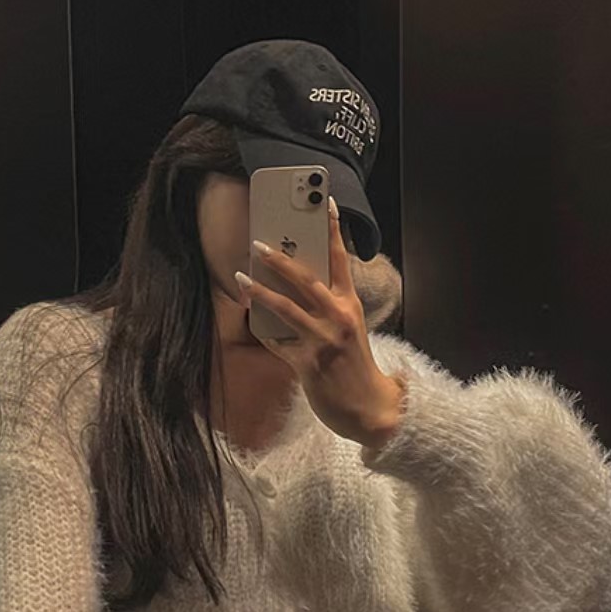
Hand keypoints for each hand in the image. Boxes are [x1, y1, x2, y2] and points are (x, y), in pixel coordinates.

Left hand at [234, 197, 407, 447]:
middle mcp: (338, 318)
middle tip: (258, 244)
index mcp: (350, 305)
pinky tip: (249, 320)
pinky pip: (276, 342)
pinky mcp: (308, 364)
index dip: (333, 230)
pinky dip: (262, 331)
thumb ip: (328, 307)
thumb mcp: (349, 330)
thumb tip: (293, 286)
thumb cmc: (356, 366)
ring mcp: (323, 341)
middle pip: (306, 279)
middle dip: (279, 259)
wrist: (370, 409)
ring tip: (241, 278)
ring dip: (259, 292)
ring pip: (285, 308)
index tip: (325, 202)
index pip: (341, 260)